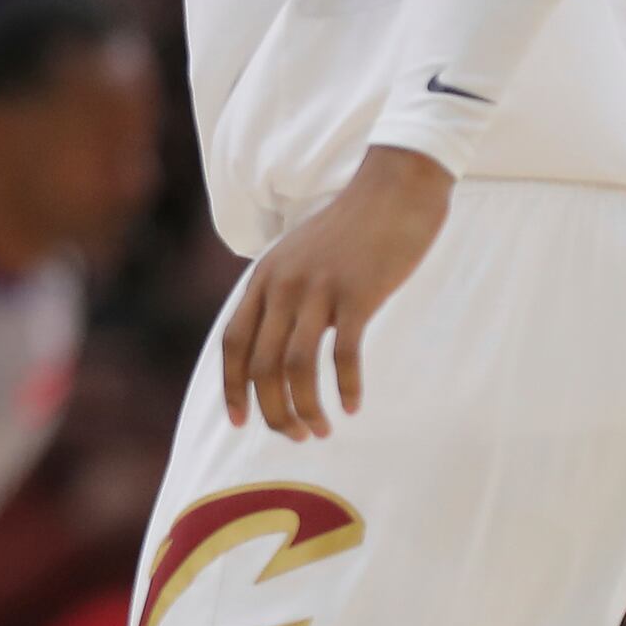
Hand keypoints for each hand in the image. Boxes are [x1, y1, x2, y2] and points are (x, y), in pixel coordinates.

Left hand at [221, 144, 451, 439]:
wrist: (393, 189)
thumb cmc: (350, 230)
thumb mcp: (299, 258)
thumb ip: (283, 293)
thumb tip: (274, 343)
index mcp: (264, 278)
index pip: (233, 342)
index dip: (232, 386)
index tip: (239, 421)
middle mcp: (282, 285)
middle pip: (261, 364)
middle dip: (272, 409)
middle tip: (294, 436)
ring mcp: (318, 288)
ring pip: (296, 366)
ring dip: (305, 407)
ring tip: (320, 430)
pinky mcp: (357, 293)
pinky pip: (343, 353)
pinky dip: (346, 386)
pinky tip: (352, 405)